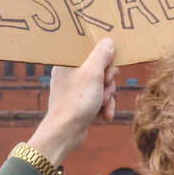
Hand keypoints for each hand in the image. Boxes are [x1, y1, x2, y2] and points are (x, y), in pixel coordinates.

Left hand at [28, 39, 117, 165]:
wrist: (64, 132)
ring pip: (101, 85)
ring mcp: (73, 88)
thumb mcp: (93, 73)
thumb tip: (108, 42)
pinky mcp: (78, 102)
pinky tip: (104, 116)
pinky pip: (97, 98)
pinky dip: (103, 106)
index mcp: (67, 61)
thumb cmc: (76, 101)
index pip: (92, 50)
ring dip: (107, 96)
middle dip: (107, 82)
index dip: (104, 60)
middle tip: (104, 88)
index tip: (106, 70)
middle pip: (100, 69)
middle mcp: (69, 73)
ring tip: (102, 105)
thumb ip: (102, 55)